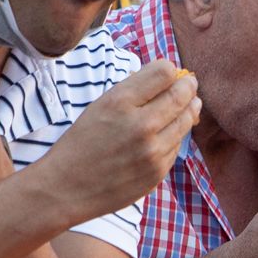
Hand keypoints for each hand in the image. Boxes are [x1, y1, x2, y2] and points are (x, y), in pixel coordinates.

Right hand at [39, 59, 199, 223]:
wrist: (66, 188)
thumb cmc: (82, 143)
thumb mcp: (100, 106)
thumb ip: (133, 91)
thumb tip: (167, 78)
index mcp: (120, 102)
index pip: (164, 72)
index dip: (170, 69)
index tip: (172, 73)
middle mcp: (140, 125)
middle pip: (181, 95)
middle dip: (189, 87)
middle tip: (190, 84)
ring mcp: (152, 151)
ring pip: (185, 122)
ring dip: (190, 110)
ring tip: (192, 105)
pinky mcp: (157, 171)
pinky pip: (176, 146)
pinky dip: (175, 136)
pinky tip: (168, 133)